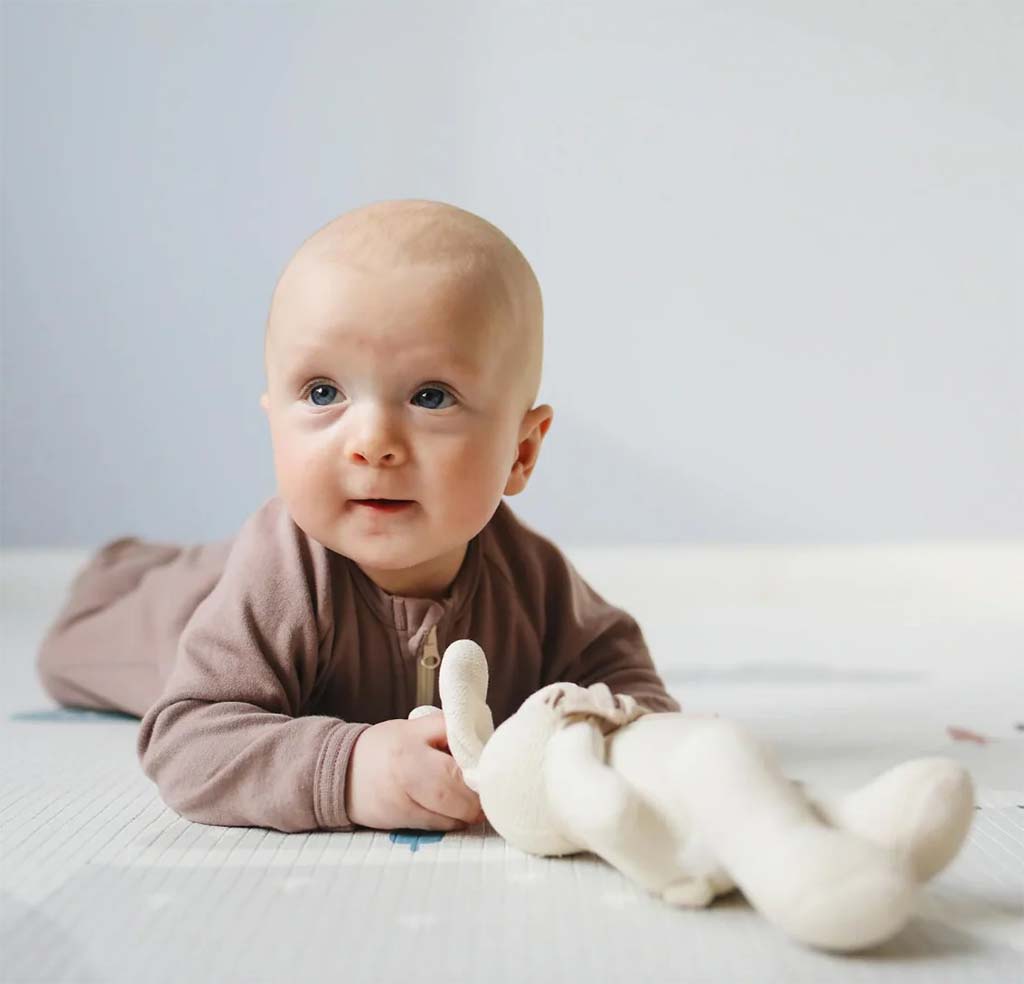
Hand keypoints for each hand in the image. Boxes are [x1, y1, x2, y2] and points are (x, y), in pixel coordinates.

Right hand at [344, 712, 484, 830]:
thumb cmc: (385, 746)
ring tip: (468, 796)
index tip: (487, 771)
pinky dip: (450, 819)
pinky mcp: (401, 827)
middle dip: (477, 799)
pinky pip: (437, 828)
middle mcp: (406, 787)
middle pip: (458, 803)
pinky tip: (450, 807)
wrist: (341, 773)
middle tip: (484, 788)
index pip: (457, 773)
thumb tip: (482, 741)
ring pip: (451, 820)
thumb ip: (447, 729)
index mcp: (411, 756)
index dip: (478, 775)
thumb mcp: (414, 727)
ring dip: (467, 812)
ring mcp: (403, 811)